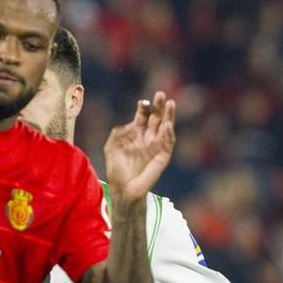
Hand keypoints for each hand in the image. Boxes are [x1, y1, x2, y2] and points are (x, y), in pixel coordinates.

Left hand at [101, 90, 176, 206]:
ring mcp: (157, 145)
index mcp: (136, 133)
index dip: (143, 108)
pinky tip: (167, 125)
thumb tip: (132, 123)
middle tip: (160, 94)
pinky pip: (168, 142)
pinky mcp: (163, 155)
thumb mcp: (111, 146)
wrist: (123, 188)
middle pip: (156, 117)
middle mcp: (148, 137)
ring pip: (166, 126)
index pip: (143, 116)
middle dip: (158, 106)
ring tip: (170, 103)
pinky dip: (168, 133)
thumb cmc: (116, 169)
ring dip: (168, 115)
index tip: (142, 102)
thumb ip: (118, 132)